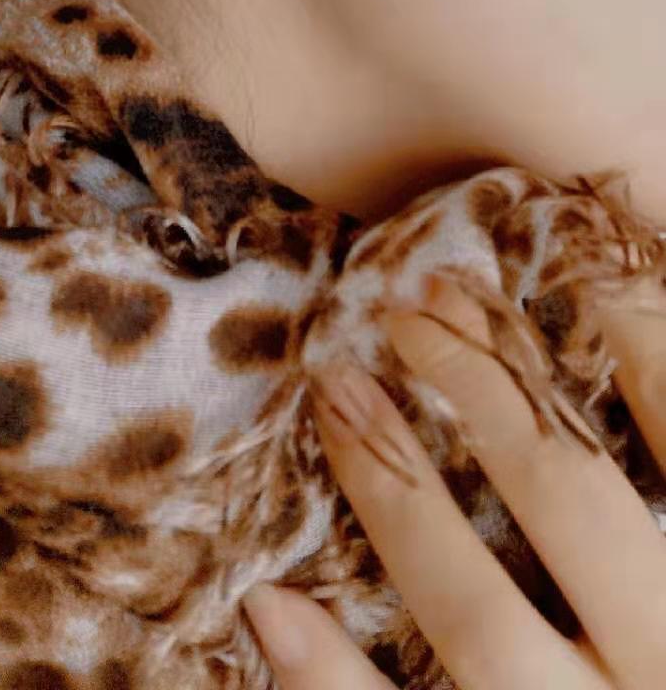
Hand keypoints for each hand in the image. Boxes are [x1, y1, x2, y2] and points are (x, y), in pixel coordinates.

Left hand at [246, 276, 665, 687]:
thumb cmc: (660, 660)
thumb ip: (655, 480)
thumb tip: (583, 374)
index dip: (628, 321)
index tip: (553, 249)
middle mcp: (661, 666)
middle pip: (570, 496)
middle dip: (483, 385)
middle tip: (411, 306)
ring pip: (477, 615)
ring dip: (395, 497)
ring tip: (334, 396)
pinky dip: (331, 677)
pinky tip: (270, 605)